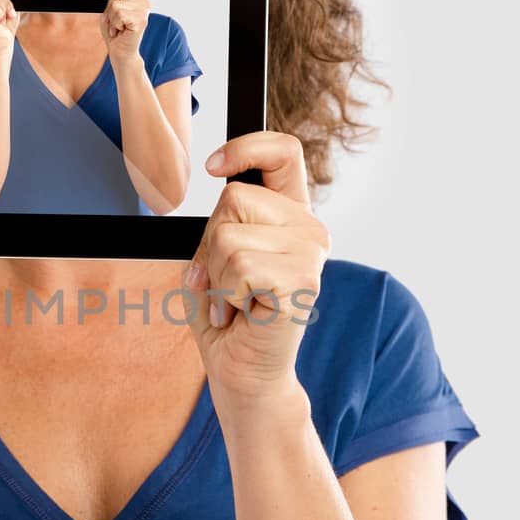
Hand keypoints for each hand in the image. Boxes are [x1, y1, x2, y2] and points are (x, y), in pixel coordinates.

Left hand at [100, 0, 149, 62]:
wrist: (120, 52)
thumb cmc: (115, 33)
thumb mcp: (110, 11)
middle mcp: (143, 2)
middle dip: (110, 7)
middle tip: (116, 21)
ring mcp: (144, 11)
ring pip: (116, 4)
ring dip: (112, 18)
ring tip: (118, 27)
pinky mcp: (141, 20)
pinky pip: (119, 14)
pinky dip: (115, 24)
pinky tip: (121, 31)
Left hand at [180, 132, 331, 402]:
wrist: (241, 371)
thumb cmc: (227, 315)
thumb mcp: (214, 255)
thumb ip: (223, 219)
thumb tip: (223, 183)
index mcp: (290, 214)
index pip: (283, 153)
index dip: (247, 147)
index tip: (211, 167)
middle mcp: (309, 228)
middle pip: (233, 198)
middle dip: (209, 244)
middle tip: (224, 282)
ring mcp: (311, 253)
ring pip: (228, 235)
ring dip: (216, 275)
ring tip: (234, 301)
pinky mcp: (302, 280)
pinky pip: (238, 265)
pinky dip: (226, 294)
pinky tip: (241, 313)